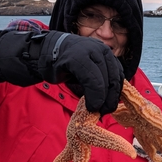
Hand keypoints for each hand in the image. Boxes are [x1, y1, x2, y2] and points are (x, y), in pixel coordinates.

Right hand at [0, 30, 123, 114]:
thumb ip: (101, 80)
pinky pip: (92, 80)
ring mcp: (89, 51)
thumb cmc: (66, 66)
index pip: (118, 75)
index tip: (110, 107)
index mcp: (106, 53)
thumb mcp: (89, 71)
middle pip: (113, 79)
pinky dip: (94, 96)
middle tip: (104, 112)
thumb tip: (112, 102)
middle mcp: (100, 49)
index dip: (116, 94)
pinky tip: (90, 106)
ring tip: (95, 110)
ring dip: (102, 99)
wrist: (42, 54)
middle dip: (110, 99)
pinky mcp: (77, 58)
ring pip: (104, 81)